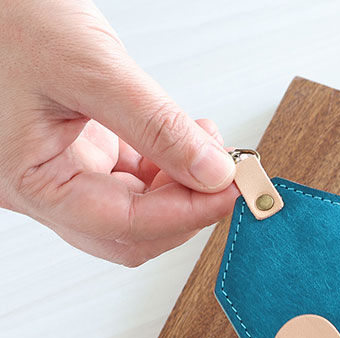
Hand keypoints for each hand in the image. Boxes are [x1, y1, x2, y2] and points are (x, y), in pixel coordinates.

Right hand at [0, 0, 237, 265]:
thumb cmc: (5, 18)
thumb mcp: (88, 67)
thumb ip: (156, 125)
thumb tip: (212, 172)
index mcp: (32, 182)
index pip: (126, 225)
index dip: (189, 213)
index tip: (234, 192)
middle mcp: (44, 188)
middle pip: (132, 232)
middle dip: (187, 208)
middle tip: (229, 177)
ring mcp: (60, 173)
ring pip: (136, 210)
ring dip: (181, 188)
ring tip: (210, 148)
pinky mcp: (76, 154)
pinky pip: (131, 181)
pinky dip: (166, 167)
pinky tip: (187, 142)